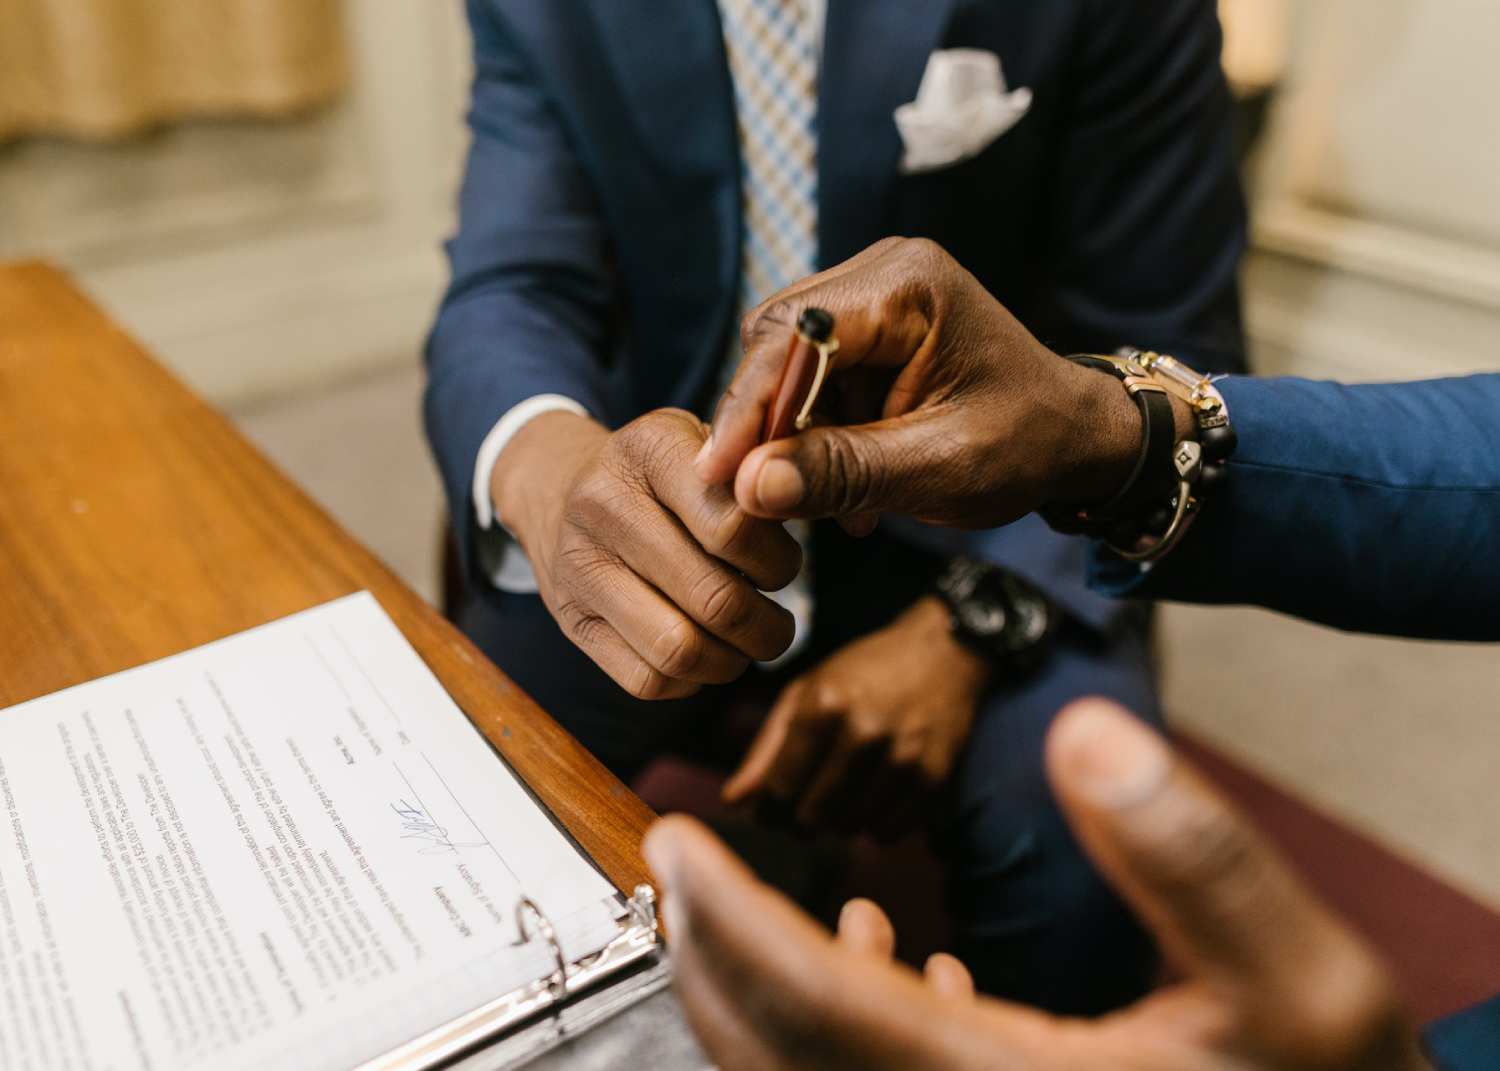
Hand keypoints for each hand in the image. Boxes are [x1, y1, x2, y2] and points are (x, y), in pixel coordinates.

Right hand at [492, 408, 800, 698]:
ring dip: (732, 661)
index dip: (777, 562)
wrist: (564, 491)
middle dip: (767, 626)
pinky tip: (703, 654)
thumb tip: (808, 502)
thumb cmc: (668, 476)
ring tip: (745, 643)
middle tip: (779, 623)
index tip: (782, 565)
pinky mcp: (570, 620)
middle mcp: (604, 504)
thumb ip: (762, 473)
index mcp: (651, 450)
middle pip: (715, 600)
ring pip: (679, 650)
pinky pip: (647, 680)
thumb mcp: (712, 448)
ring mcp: (579, 567)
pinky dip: (690, 681)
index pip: (734, 529)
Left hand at [646, 699, 1429, 1070]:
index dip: (727, 915)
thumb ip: (1188, 855)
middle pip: (776, 1051)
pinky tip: (892, 964)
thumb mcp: (1295, 975)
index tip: (674, 835)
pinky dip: (847, 1021)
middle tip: (678, 867)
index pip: (812, 1002)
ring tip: (750, 906)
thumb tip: (1088, 735)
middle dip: (711, 954)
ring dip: (764, 988)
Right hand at [695, 237, 1185, 529]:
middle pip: (776, 342)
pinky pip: (811, 377)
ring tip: (826, 500)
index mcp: (908, 286)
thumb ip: (843, 473)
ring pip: (785, 364)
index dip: (748, 407)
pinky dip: (815, 432)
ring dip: (792, 434)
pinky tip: (843, 482)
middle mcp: (883, 272)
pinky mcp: (868, 329)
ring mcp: (874, 295)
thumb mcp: (939, 468)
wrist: (1076, 437)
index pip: (793, 336)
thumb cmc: (1027, 446)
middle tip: (755, 495)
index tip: (715, 475)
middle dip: (764, 423)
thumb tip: (748, 488)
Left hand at [722, 597, 986, 838]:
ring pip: (850, 829)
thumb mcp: (806, 693)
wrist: (943, 652)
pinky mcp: (934, 777)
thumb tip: (733, 802)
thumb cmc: (863, 671)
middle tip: (804, 809)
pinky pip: (888, 832)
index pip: (780, 790)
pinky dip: (874, 827)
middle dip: (801, 822)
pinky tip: (873, 799)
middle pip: (812, 817)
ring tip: (841, 797)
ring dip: (838, 823)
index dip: (769, 810)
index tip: (770, 811)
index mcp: (823, 706)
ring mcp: (902, 757)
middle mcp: (862, 733)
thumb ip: (766, 749)